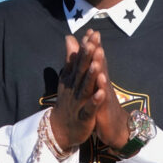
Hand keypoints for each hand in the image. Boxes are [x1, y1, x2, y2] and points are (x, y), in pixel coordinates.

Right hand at [50, 30, 103, 149]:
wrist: (61, 129)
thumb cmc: (68, 100)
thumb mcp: (67, 78)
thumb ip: (71, 58)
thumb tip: (70, 37)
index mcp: (72, 79)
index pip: (79, 61)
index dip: (85, 48)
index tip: (91, 33)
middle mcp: (74, 88)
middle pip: (81, 71)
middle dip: (87, 58)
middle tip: (92, 43)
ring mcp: (78, 102)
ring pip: (85, 88)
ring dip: (91, 77)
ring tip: (97, 64)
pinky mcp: (84, 117)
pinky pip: (90, 108)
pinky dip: (95, 101)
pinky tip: (102, 93)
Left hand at [87, 32, 130, 149]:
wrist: (115, 129)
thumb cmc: (103, 106)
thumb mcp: (95, 88)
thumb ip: (91, 72)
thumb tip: (88, 61)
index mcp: (98, 80)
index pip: (95, 60)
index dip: (92, 46)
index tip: (89, 30)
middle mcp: (103, 85)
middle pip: (100, 65)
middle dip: (97, 50)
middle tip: (94, 35)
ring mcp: (105, 97)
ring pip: (103, 80)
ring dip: (101, 67)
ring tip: (99, 54)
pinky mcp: (104, 111)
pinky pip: (103, 102)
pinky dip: (102, 95)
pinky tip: (101, 89)